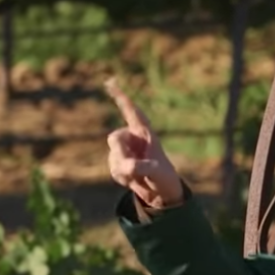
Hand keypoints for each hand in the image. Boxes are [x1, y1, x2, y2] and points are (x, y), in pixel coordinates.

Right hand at [105, 78, 182, 207]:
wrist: (161, 192)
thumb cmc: (165, 177)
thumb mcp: (159, 172)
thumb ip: (144, 167)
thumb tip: (129, 166)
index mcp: (145, 133)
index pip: (132, 112)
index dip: (121, 98)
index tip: (110, 82)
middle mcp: (133, 139)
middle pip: (115, 138)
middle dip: (120, 153)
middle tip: (132, 168)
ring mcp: (124, 151)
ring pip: (113, 156)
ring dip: (124, 169)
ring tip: (139, 176)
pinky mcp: (118, 162)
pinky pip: (113, 168)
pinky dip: (122, 176)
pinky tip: (133, 181)